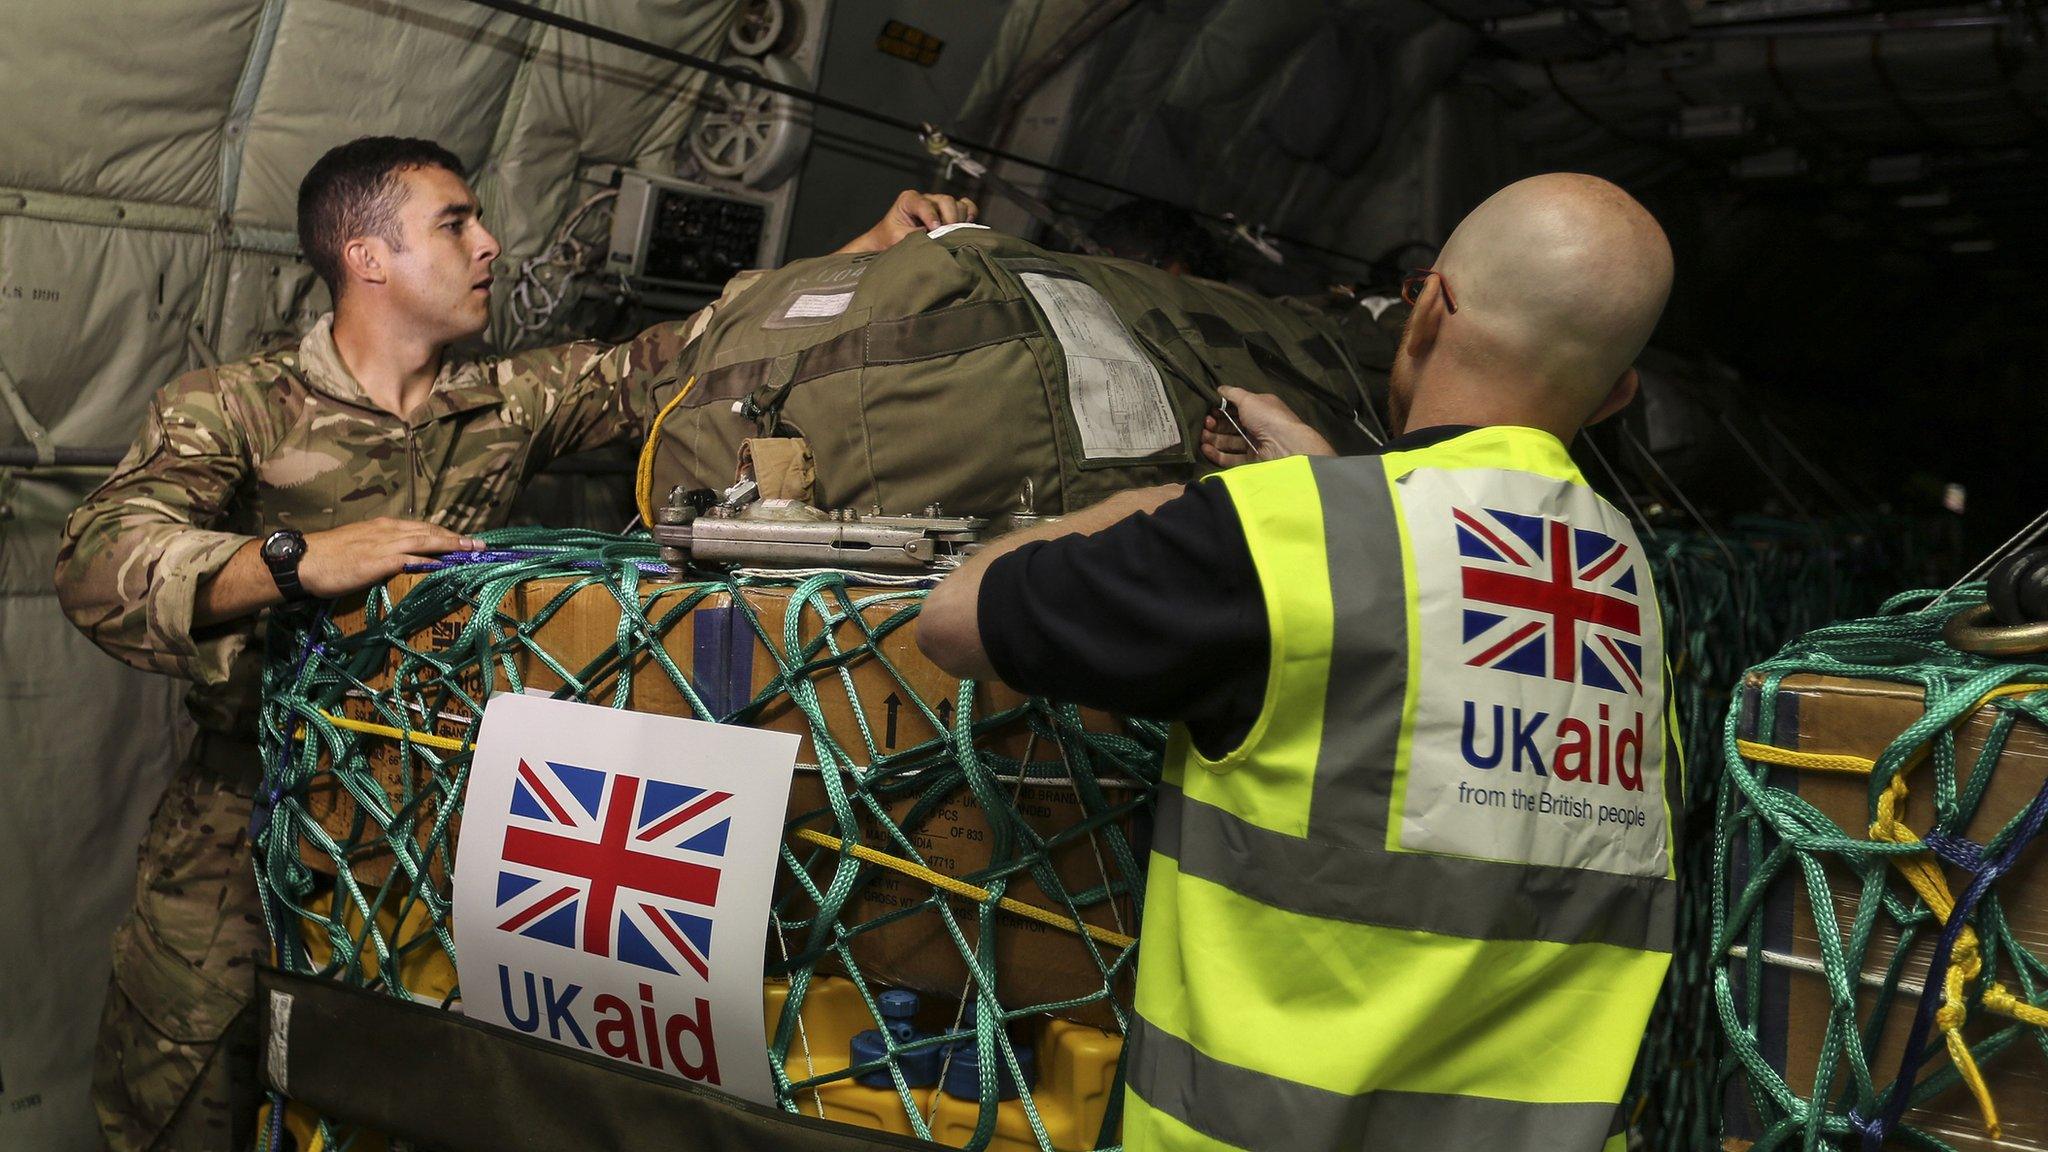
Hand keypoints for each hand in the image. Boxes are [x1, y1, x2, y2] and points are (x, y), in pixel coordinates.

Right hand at [298, 517, 484, 597]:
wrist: (302, 561)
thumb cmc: (327, 557)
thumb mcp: (358, 546)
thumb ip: (379, 551)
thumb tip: (397, 562)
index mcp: (382, 527)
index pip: (421, 527)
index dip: (443, 533)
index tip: (462, 539)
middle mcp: (387, 531)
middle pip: (429, 531)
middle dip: (456, 538)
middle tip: (480, 545)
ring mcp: (384, 545)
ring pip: (425, 541)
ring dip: (451, 546)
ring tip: (472, 551)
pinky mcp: (378, 561)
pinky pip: (411, 560)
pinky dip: (431, 561)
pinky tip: (446, 566)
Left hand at [833, 190, 978, 253]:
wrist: (891, 242)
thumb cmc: (891, 238)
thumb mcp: (896, 238)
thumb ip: (912, 236)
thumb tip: (932, 238)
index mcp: (909, 200)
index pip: (924, 203)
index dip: (930, 215)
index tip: (934, 228)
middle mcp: (927, 199)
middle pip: (946, 200)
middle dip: (949, 218)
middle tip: (948, 234)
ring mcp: (940, 205)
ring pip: (958, 204)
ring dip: (959, 219)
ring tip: (954, 234)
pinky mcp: (951, 212)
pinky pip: (966, 205)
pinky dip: (970, 213)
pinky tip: (966, 224)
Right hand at [1200, 386, 1337, 465]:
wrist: (1284, 445)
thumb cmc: (1267, 417)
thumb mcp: (1248, 399)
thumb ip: (1232, 393)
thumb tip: (1219, 388)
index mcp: (1258, 409)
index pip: (1235, 409)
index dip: (1221, 409)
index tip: (1208, 409)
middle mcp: (1256, 426)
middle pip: (1230, 426)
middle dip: (1215, 424)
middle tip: (1204, 423)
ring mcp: (1253, 444)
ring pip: (1228, 442)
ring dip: (1213, 438)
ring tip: (1201, 436)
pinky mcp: (1250, 461)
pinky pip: (1230, 458)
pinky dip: (1217, 454)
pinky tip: (1205, 448)